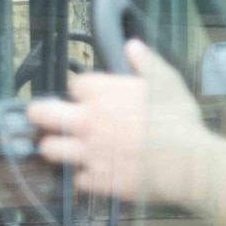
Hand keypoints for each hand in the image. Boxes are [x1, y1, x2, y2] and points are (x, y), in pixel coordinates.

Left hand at [27, 40, 209, 203]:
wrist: (187, 162)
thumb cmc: (179, 120)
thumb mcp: (166, 81)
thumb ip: (145, 62)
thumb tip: (132, 46)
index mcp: (101, 93)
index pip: (74, 86)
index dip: (81, 91)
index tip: (87, 96)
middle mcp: (87, 121)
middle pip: (43, 114)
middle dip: (38, 113)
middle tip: (39, 116)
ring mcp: (88, 151)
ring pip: (50, 149)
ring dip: (53, 147)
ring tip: (57, 147)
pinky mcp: (96, 179)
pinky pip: (76, 178)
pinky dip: (82, 176)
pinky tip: (90, 172)